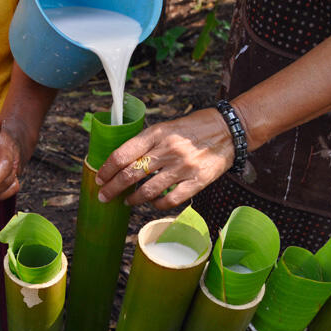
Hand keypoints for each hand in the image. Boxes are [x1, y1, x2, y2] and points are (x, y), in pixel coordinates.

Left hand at [95, 108, 234, 209]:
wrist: (231, 130)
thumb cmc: (194, 128)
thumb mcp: (166, 126)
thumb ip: (146, 143)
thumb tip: (121, 162)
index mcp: (157, 134)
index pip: (122, 155)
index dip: (106, 169)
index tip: (100, 178)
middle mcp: (168, 150)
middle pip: (129, 174)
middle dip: (112, 188)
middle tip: (104, 196)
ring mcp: (183, 167)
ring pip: (147, 190)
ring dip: (131, 199)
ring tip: (126, 201)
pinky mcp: (197, 181)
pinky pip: (169, 199)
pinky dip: (156, 204)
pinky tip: (151, 203)